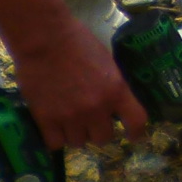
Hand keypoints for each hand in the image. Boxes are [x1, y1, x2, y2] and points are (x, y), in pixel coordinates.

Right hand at [3, 11, 151, 149]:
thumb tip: (114, 102)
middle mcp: (96, 108)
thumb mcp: (107, 61)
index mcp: (116, 90)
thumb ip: (112, 86)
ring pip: (79, 143)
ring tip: (68, 120)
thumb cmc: (77, 41)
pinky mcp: (46, 119)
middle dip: (98, 130)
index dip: (136, 133)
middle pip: (104, 138)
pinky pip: (55, 143)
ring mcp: (71, 116)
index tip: (132, 136)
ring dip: (76, 133)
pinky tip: (53, 126)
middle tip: (90, 119)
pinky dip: (55, 137)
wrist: (44, 37)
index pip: (136, 122)